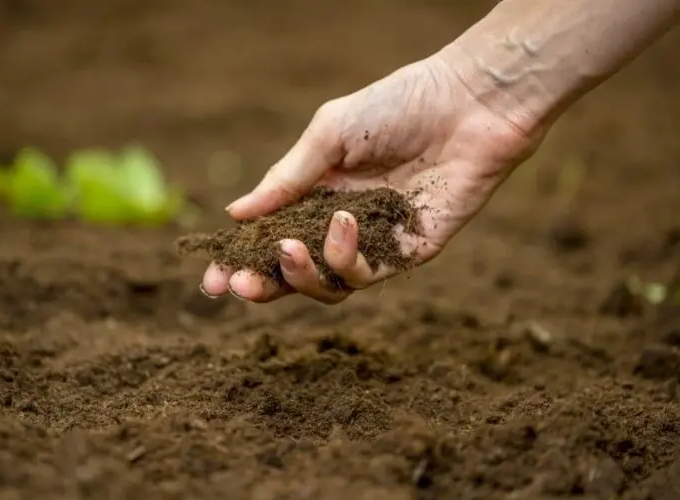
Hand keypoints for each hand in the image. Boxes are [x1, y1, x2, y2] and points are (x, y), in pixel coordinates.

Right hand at [201, 54, 541, 303]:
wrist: (467, 105)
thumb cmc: (397, 106)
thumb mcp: (328, 135)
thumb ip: (285, 179)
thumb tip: (235, 214)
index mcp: (315, 194)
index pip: (270, 237)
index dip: (240, 260)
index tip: (212, 277)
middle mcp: (340, 224)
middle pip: (293, 273)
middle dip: (263, 285)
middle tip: (239, 286)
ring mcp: (373, 242)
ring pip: (326, 285)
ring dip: (301, 274)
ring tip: (290, 246)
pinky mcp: (407, 253)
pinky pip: (366, 275)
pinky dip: (345, 257)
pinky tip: (344, 222)